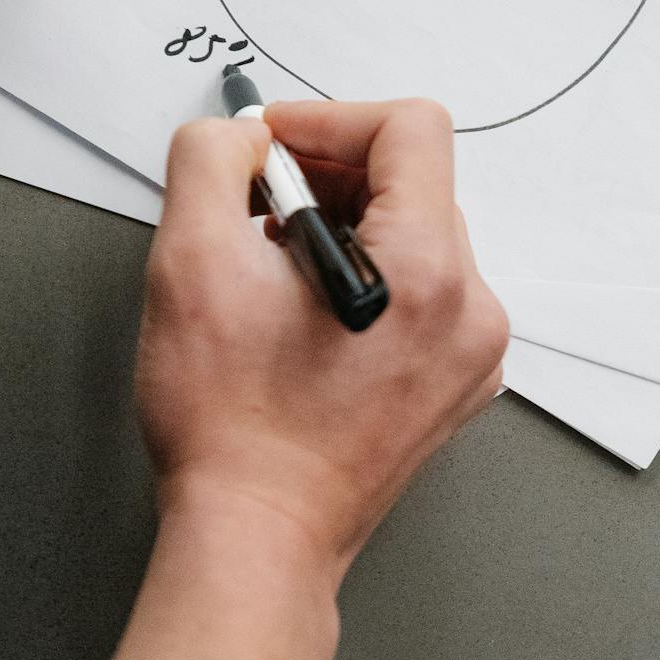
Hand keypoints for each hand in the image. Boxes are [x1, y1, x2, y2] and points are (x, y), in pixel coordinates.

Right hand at [106, 99, 509, 659]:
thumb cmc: (230, 428)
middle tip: (257, 214)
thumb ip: (211, 163)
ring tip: (273, 276)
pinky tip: (303, 320)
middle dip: (330, 180)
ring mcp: (469, 355)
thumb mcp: (189, 262)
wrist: (254, 539)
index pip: (410, 130)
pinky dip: (364, 283)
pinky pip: (421, 295)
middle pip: (415, 183)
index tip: (272, 149)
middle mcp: (470, 311)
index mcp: (428, 271)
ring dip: (343, 231)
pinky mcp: (453, 386)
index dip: (329, 120)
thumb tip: (240, 138)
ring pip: (415, 238)